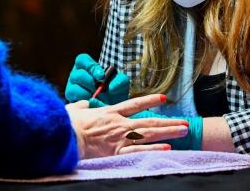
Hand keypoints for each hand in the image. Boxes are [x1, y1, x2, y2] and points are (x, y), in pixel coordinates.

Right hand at [64, 53, 129, 104]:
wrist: (112, 107)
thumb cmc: (115, 91)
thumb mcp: (121, 83)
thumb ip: (120, 81)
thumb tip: (110, 87)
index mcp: (86, 67)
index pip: (82, 60)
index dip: (90, 67)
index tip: (101, 76)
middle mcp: (76, 76)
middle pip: (77, 75)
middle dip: (89, 82)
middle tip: (98, 89)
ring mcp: (72, 89)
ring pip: (73, 89)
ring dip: (86, 94)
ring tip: (96, 98)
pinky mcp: (72, 101)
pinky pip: (74, 101)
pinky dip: (84, 103)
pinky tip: (92, 104)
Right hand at [65, 94, 189, 158]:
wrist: (64, 136)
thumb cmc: (67, 124)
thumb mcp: (74, 110)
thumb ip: (82, 107)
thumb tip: (84, 105)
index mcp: (109, 112)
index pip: (134, 104)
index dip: (150, 100)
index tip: (164, 98)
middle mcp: (119, 123)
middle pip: (149, 120)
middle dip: (168, 121)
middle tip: (185, 122)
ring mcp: (119, 138)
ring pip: (149, 134)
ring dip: (168, 132)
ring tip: (183, 131)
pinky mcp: (116, 152)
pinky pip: (139, 151)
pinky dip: (154, 149)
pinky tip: (167, 149)